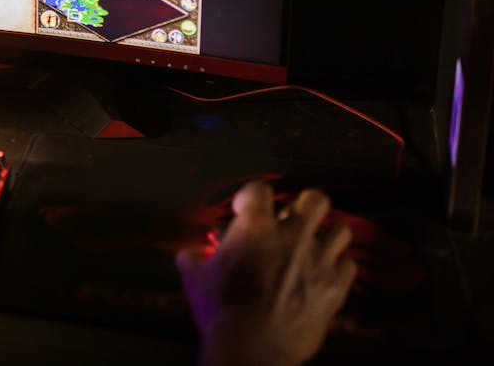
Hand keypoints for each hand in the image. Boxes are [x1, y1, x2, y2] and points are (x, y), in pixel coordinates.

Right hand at [176, 181, 356, 365]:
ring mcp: (317, 261)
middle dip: (305, 206)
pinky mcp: (334, 288)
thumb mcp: (196, 280)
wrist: (252, 349)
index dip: (252, 195)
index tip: (246, 208)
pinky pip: (349, 266)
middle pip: (315, 199)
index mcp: (255, 228)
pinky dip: (338, 268)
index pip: (260, 188)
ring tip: (315, 245)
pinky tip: (325, 274)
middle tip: (292, 219)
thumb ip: (194, 259)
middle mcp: (291, 237)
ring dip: (327, 235)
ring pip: (340, 230)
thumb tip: (190, 255)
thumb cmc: (223, 313)